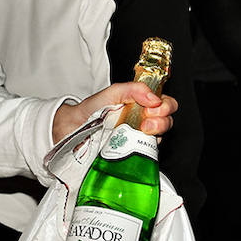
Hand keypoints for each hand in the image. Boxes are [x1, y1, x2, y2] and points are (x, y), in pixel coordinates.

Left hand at [53, 82, 176, 142]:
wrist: (73, 128)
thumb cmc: (93, 110)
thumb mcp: (112, 93)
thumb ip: (132, 89)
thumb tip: (154, 98)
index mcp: (142, 105)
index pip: (166, 104)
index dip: (166, 105)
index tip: (153, 107)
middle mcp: (144, 121)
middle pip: (167, 121)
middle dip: (162, 120)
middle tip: (147, 121)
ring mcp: (139, 137)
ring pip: (161, 136)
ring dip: (156, 132)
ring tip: (142, 130)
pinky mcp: (133, 151)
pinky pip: (148, 151)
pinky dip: (147, 148)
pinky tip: (137, 143)